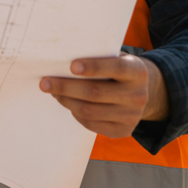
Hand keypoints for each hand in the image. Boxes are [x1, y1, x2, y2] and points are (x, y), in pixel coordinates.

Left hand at [40, 54, 167, 138]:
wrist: (143, 92)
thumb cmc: (118, 69)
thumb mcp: (117, 58)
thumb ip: (99, 57)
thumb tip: (62, 60)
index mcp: (137, 72)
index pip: (116, 68)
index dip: (93, 67)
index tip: (71, 66)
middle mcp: (138, 95)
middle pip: (95, 93)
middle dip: (66, 87)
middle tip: (45, 82)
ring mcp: (132, 116)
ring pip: (89, 110)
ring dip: (66, 100)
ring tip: (52, 92)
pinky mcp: (123, 131)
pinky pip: (91, 124)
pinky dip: (75, 113)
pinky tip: (68, 102)